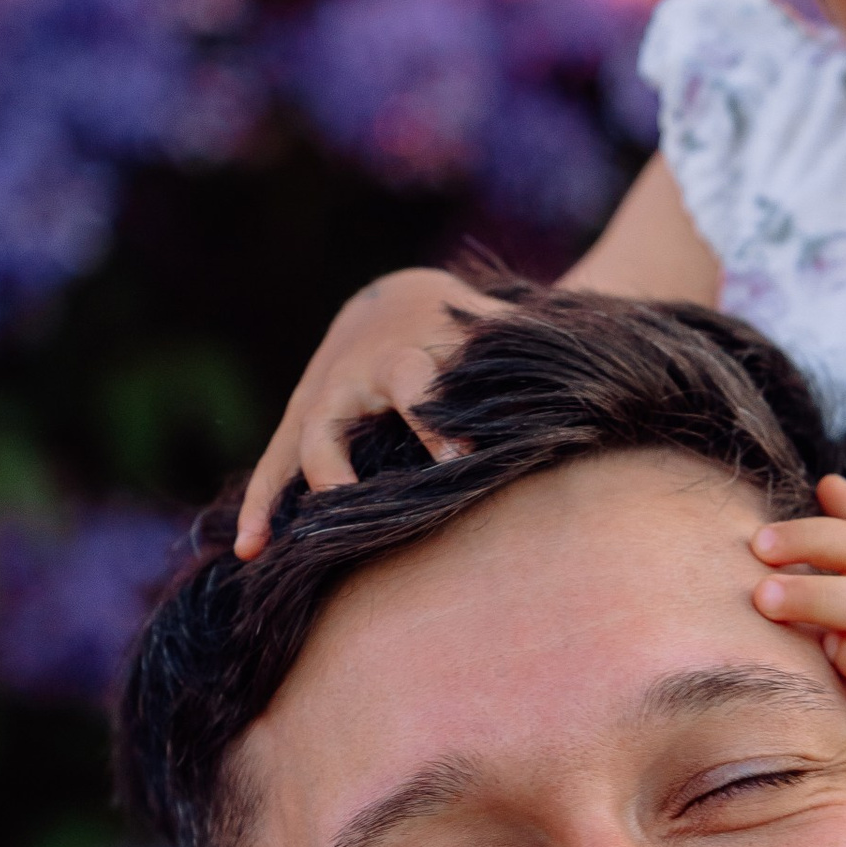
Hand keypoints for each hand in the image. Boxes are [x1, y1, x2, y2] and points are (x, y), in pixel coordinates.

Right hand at [234, 265, 504, 555]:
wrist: (398, 298)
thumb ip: (528, 361)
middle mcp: (355, 372)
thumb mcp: (496, 333)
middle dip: (338, 465)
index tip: (460, 464)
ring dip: (274, 496)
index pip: (419, 386)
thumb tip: (596, 393)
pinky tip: (249, 548)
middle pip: (335, 418)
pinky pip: (277, 459)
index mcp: (410, 350)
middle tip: (351, 508)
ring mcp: (322, 394)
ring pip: (295, 445)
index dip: (435, 424)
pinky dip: (264, 500)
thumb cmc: (464, 328)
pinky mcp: (304, 415)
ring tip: (257, 548)